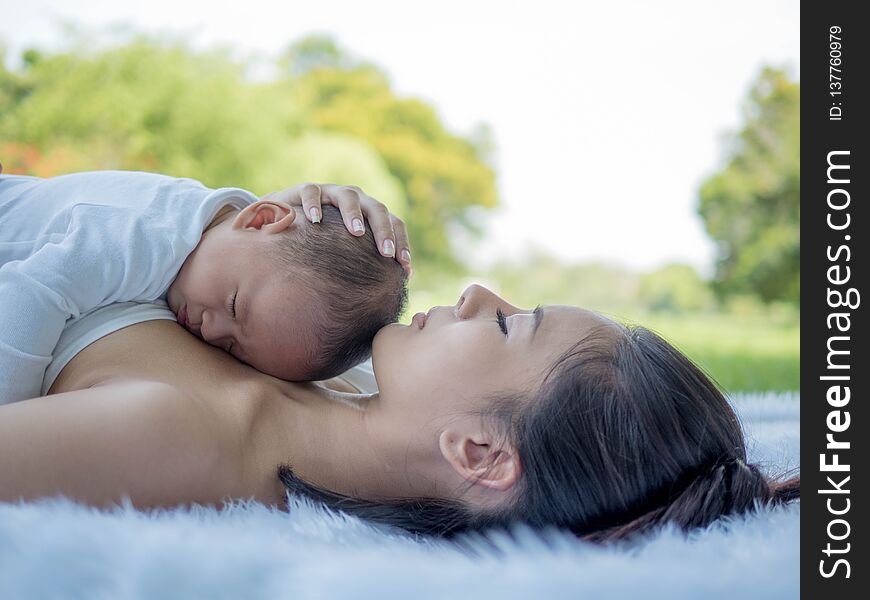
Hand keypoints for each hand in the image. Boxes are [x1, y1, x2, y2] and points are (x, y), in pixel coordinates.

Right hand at [261, 183, 411, 275]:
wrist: (283, 220)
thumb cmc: (322, 240)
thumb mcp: (347, 252)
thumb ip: (368, 264)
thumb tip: (397, 287)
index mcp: (370, 214)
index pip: (394, 223)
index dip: (401, 243)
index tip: (404, 267)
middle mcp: (355, 200)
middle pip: (376, 209)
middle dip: (384, 230)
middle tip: (386, 253)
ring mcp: (331, 192)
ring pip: (348, 196)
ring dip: (354, 214)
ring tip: (357, 233)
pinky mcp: (305, 190)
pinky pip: (311, 192)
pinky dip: (313, 204)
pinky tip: (315, 221)